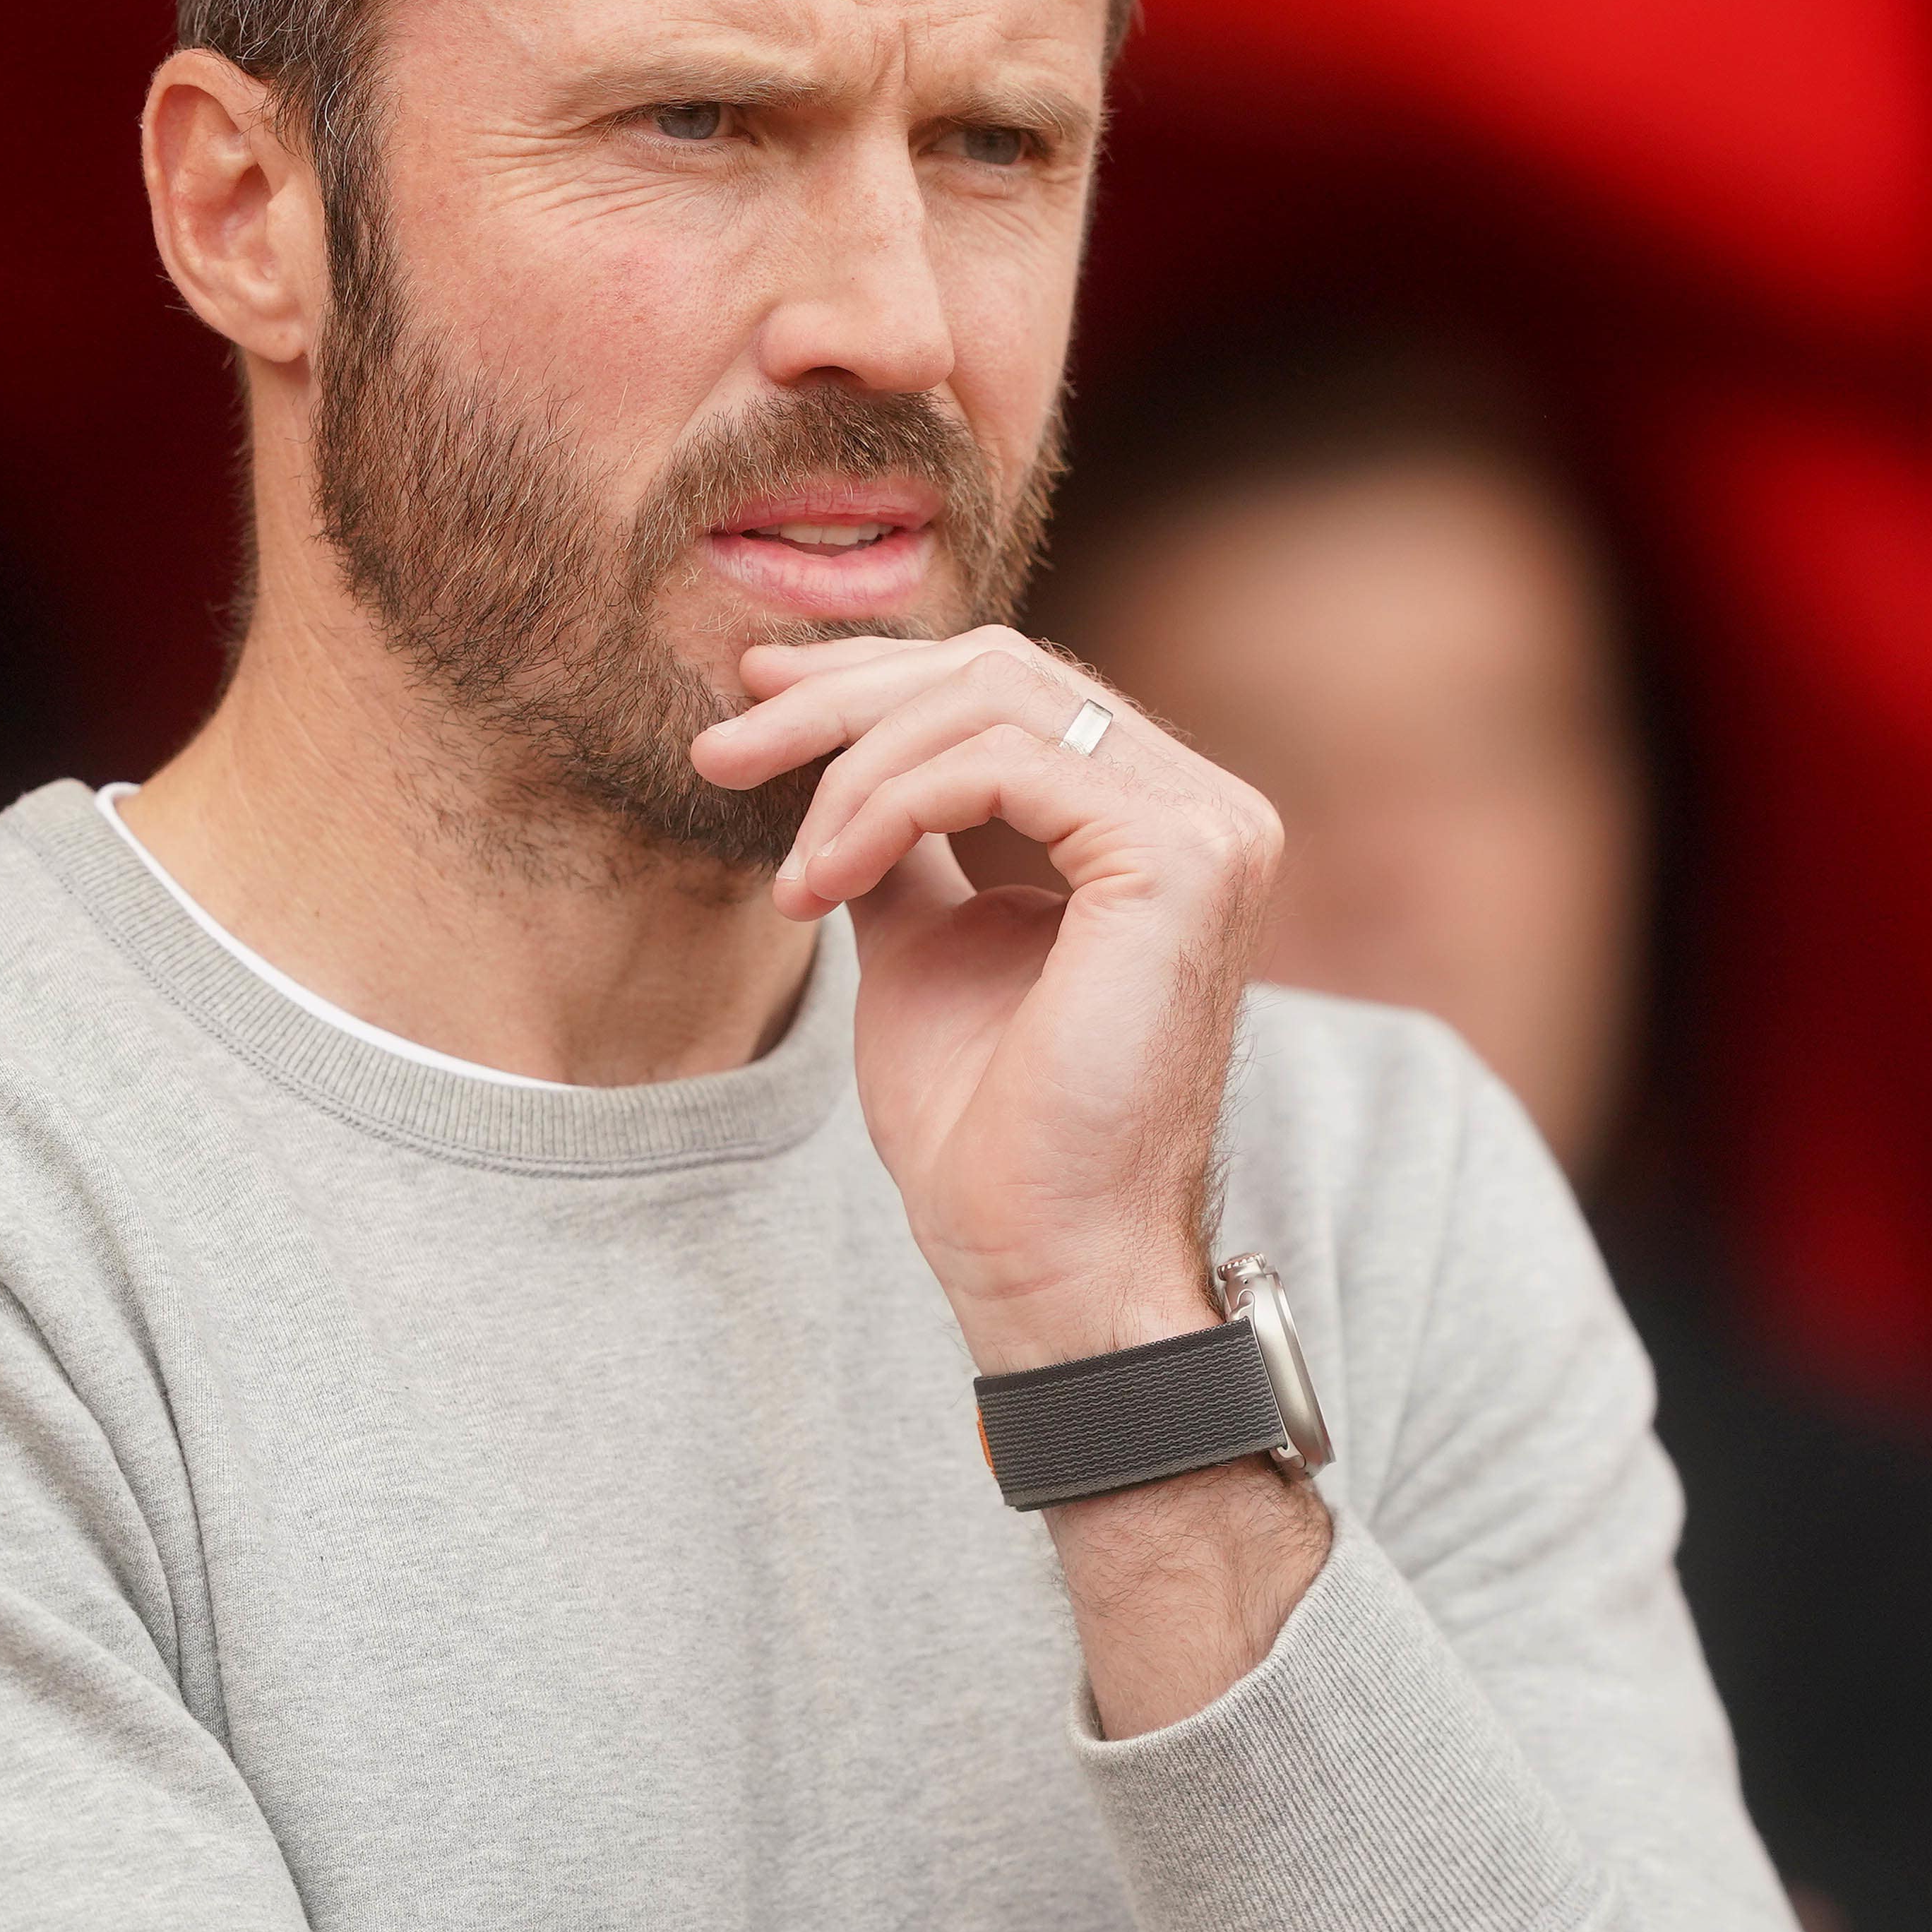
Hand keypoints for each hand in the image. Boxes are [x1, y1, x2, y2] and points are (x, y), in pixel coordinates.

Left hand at [689, 628, 1282, 1373]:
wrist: (1040, 1260)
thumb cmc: (988, 1131)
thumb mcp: (920, 941)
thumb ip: (905, 839)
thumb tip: (834, 750)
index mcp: (1158, 818)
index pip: (1007, 688)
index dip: (871, 675)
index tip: (751, 693)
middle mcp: (1206, 805)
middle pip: (996, 671)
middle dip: (839, 701)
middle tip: (722, 752)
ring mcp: (1209, 826)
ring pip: (989, 701)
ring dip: (849, 773)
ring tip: (790, 878)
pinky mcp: (1181, 859)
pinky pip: (995, 766)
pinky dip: (886, 808)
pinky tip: (824, 886)